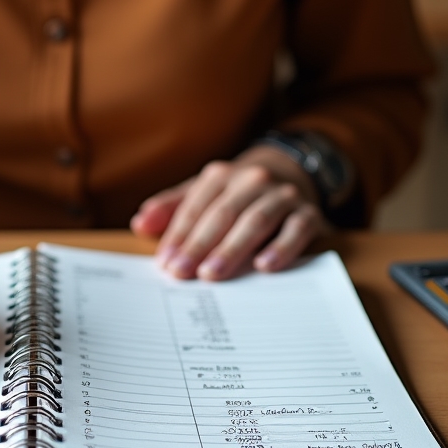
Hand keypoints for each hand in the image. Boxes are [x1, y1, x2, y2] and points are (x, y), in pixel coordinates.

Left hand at [130, 147, 327, 279]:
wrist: (293, 173)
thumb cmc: (237, 195)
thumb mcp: (203, 194)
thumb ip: (172, 208)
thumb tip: (140, 223)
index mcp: (221, 176)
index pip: (195, 207)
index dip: (178, 235)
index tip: (165, 263)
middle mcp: (252, 180)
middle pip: (222, 214)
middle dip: (199, 246)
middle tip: (182, 273)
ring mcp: (282, 195)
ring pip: (255, 221)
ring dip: (232, 249)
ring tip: (212, 274)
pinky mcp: (308, 212)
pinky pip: (296, 229)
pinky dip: (282, 247)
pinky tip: (265, 267)